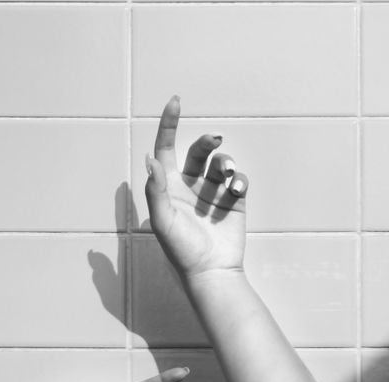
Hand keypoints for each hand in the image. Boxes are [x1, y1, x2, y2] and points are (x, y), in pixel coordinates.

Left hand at [145, 96, 247, 278]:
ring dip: (226, 162)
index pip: (166, 149)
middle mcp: (189, 187)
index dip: (168, 124)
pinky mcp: (233, 201)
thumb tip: (149, 159)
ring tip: (230, 175)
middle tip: (216, 140)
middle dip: (207, 142)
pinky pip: (238, 179)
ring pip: (221, 163)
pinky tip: (236, 190)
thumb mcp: (163, 222)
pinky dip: (239, 179)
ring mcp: (212, 193)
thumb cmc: (182, 251)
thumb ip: (156, 190)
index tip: (175, 101)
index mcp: (169, 188)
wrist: (211, 273)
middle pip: (198, 151)